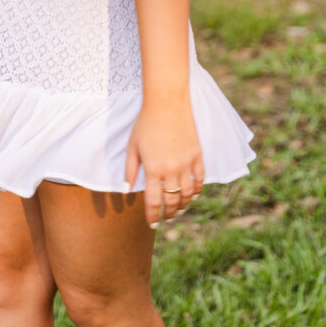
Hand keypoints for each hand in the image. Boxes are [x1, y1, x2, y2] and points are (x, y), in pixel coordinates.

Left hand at [124, 100, 204, 226]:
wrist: (166, 102)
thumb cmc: (145, 122)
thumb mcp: (133, 146)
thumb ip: (130, 170)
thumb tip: (126, 190)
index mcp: (153, 169)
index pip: (153, 202)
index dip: (153, 216)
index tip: (152, 224)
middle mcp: (171, 170)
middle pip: (171, 201)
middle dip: (168, 214)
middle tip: (165, 218)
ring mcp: (186, 163)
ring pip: (187, 194)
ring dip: (182, 205)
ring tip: (177, 209)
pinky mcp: (197, 155)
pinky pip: (200, 179)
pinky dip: (197, 190)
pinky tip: (192, 195)